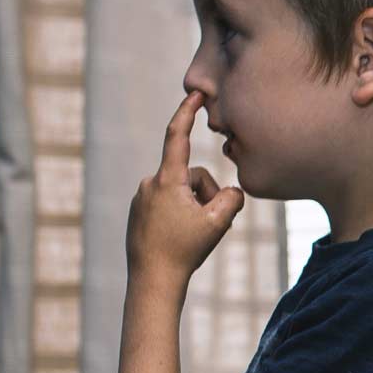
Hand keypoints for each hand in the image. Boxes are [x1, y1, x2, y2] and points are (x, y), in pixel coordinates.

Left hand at [126, 93, 243, 285]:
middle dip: (207, 195)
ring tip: (194, 235)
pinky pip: (167, 204)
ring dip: (194, 207)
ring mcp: (142, 198)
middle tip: (211, 224)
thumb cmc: (184, 251)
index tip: (195, 93)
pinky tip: (180, 239)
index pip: (177, 136)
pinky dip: (180, 216)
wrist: (152, 279)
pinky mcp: (139, 212)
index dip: (187, 112)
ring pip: (180, 192)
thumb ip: (233, 199)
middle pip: (191, 176)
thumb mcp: (218, 223)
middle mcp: (150, 183)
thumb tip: (232, 190)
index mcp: (167, 180)